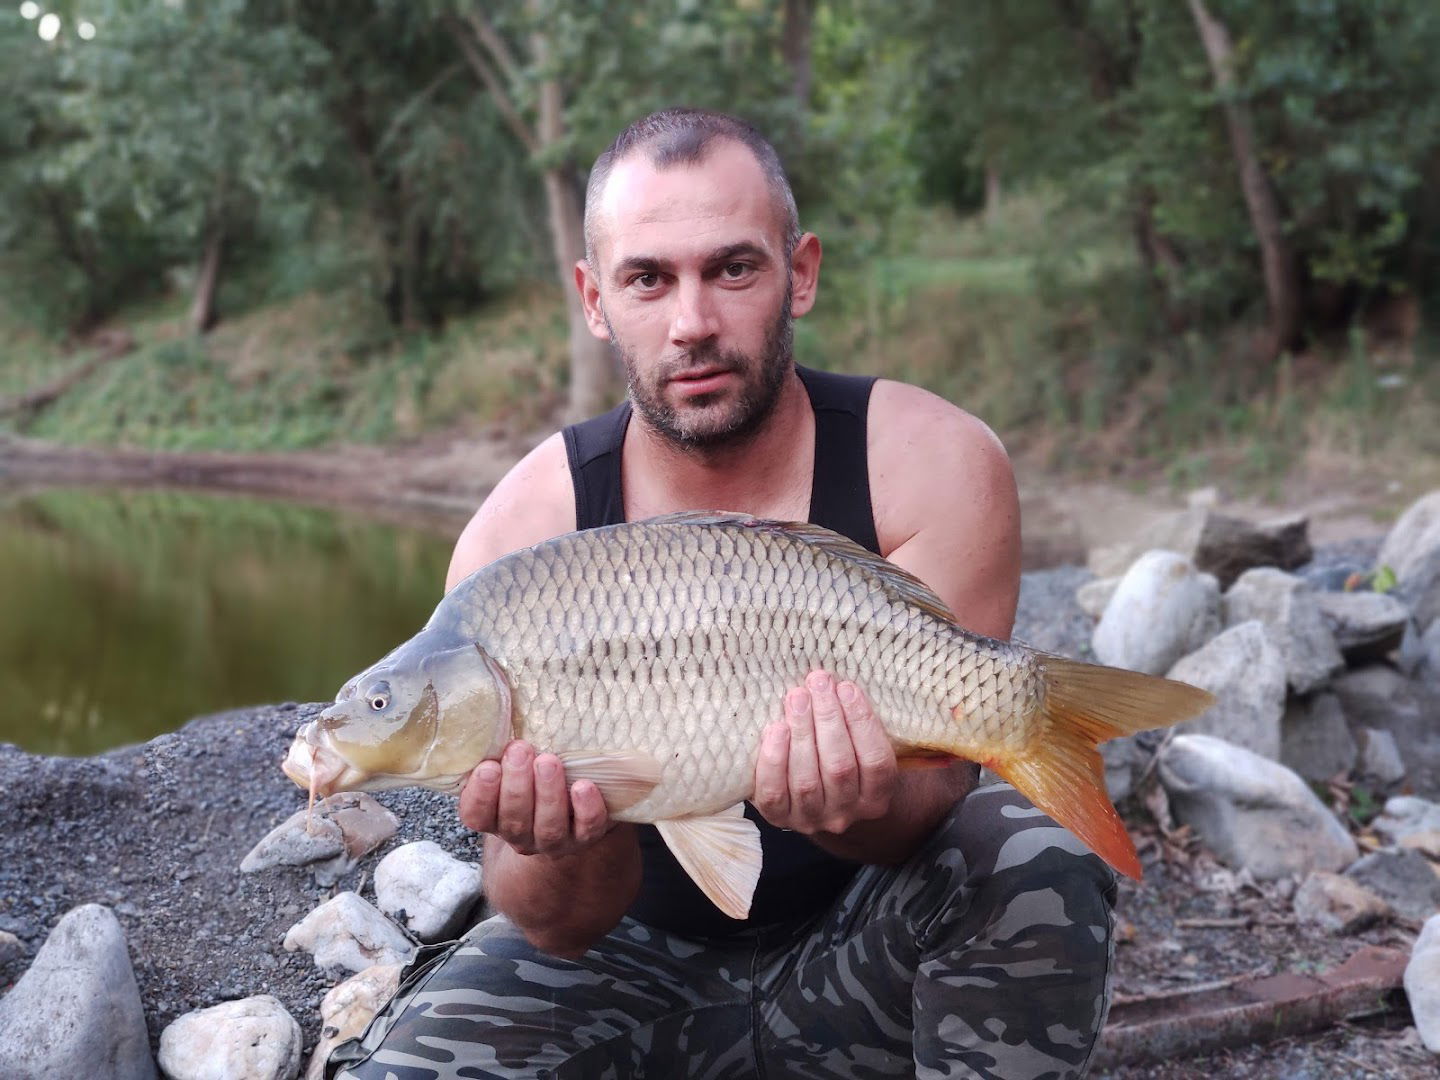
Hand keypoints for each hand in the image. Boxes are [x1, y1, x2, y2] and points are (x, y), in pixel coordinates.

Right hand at [458, 740, 610, 855]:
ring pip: (549, 828)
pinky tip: (584, 786)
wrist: (576, 805)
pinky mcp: (586, 837)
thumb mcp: (512, 763)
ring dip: (548, 794)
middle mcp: (521, 835)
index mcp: (495, 817)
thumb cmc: (534, 773)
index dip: (480, 795)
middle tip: (520, 750)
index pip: (476, 815)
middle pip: (514, 820)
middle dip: (516, 785)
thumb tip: (497, 707)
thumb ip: (503, 749)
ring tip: (549, 762)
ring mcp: (554, 842)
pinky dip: (586, 810)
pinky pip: (586, 830)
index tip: (488, 767)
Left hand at [752, 671, 898, 835]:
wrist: (811, 801)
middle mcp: (846, 814)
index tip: (847, 687)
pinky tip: (776, 729)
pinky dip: (774, 760)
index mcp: (875, 798)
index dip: (862, 723)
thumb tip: (836, 681)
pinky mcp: (779, 818)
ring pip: (807, 780)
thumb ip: (853, 723)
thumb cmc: (838, 758)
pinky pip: (774, 793)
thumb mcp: (857, 748)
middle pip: (839, 767)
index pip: (876, 762)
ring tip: (797, 697)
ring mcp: (811, 819)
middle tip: (818, 682)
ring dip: (802, 732)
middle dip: (828, 719)